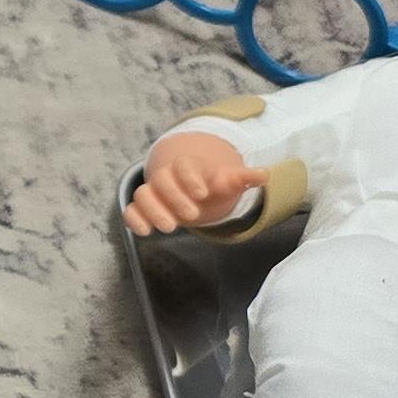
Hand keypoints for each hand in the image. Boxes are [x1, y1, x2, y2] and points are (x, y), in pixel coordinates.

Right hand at [125, 127, 256, 233]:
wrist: (193, 190)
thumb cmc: (211, 186)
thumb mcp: (228, 182)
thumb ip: (242, 179)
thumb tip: (265, 174)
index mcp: (187, 165)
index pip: (183, 165)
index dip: (190, 178)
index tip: (203, 194)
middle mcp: (166, 177)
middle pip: (161, 180)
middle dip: (174, 198)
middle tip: (193, 216)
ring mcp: (153, 193)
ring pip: (143, 194)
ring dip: (153, 210)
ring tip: (171, 228)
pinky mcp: (144, 209)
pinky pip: (131, 210)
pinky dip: (134, 219)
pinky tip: (145, 232)